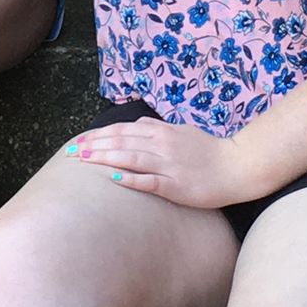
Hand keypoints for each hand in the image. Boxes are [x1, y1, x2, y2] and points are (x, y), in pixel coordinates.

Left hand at [65, 117, 247, 210]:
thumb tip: (139, 122)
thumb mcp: (183, 131)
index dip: (97, 136)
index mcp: (162, 131)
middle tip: (69, 153)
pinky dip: (130, 179)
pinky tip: (113, 179)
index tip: (78, 142)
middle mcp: (162, 144)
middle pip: (120, 142)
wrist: (237, 166)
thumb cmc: (209, 151)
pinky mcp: (176, 185)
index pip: (122, 130)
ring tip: (83, 162)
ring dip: (104, 159)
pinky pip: (149, 181)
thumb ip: (159, 127)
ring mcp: (169, 164)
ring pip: (130, 158)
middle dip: (93, 147)